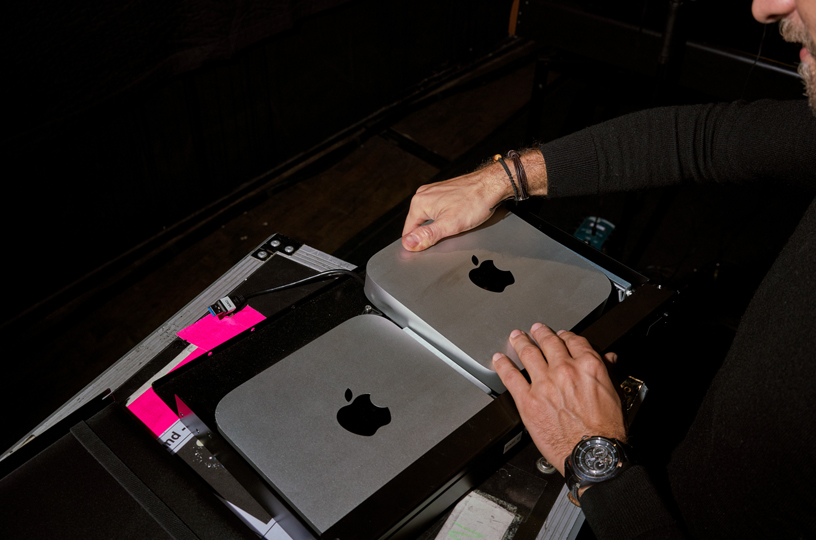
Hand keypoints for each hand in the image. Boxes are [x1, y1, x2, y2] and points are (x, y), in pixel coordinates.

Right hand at [401, 165, 510, 250]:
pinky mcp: (444, 192)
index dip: (419, 243)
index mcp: (419, 202)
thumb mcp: (450, 225)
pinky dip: (446, 216)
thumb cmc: (475, 201)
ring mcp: (434, 192)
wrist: (492, 184)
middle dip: (431, 233)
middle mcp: (424, 194)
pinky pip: (438, 210)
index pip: (408, 232)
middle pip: (418, 224)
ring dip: (439, 225)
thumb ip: (427, 235)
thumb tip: (408, 243)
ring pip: (429, 217)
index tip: (432, 245)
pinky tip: (458, 216)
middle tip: (449, 232)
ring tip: (456, 223)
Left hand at [492, 323, 624, 475]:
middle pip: (549, 342)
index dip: (566, 336)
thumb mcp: (614, 394)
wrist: (592, 453)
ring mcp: (544, 383)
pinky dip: (503, 365)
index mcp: (588, 366)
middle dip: (541, 333)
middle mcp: (565, 370)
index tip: (562, 335)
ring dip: (521, 342)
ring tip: (516, 337)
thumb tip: (608, 358)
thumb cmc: (605, 430)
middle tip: (536, 329)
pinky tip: (499, 360)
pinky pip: (511, 377)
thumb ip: (607, 371)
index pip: (574, 341)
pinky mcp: (528, 399)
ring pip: (528, 353)